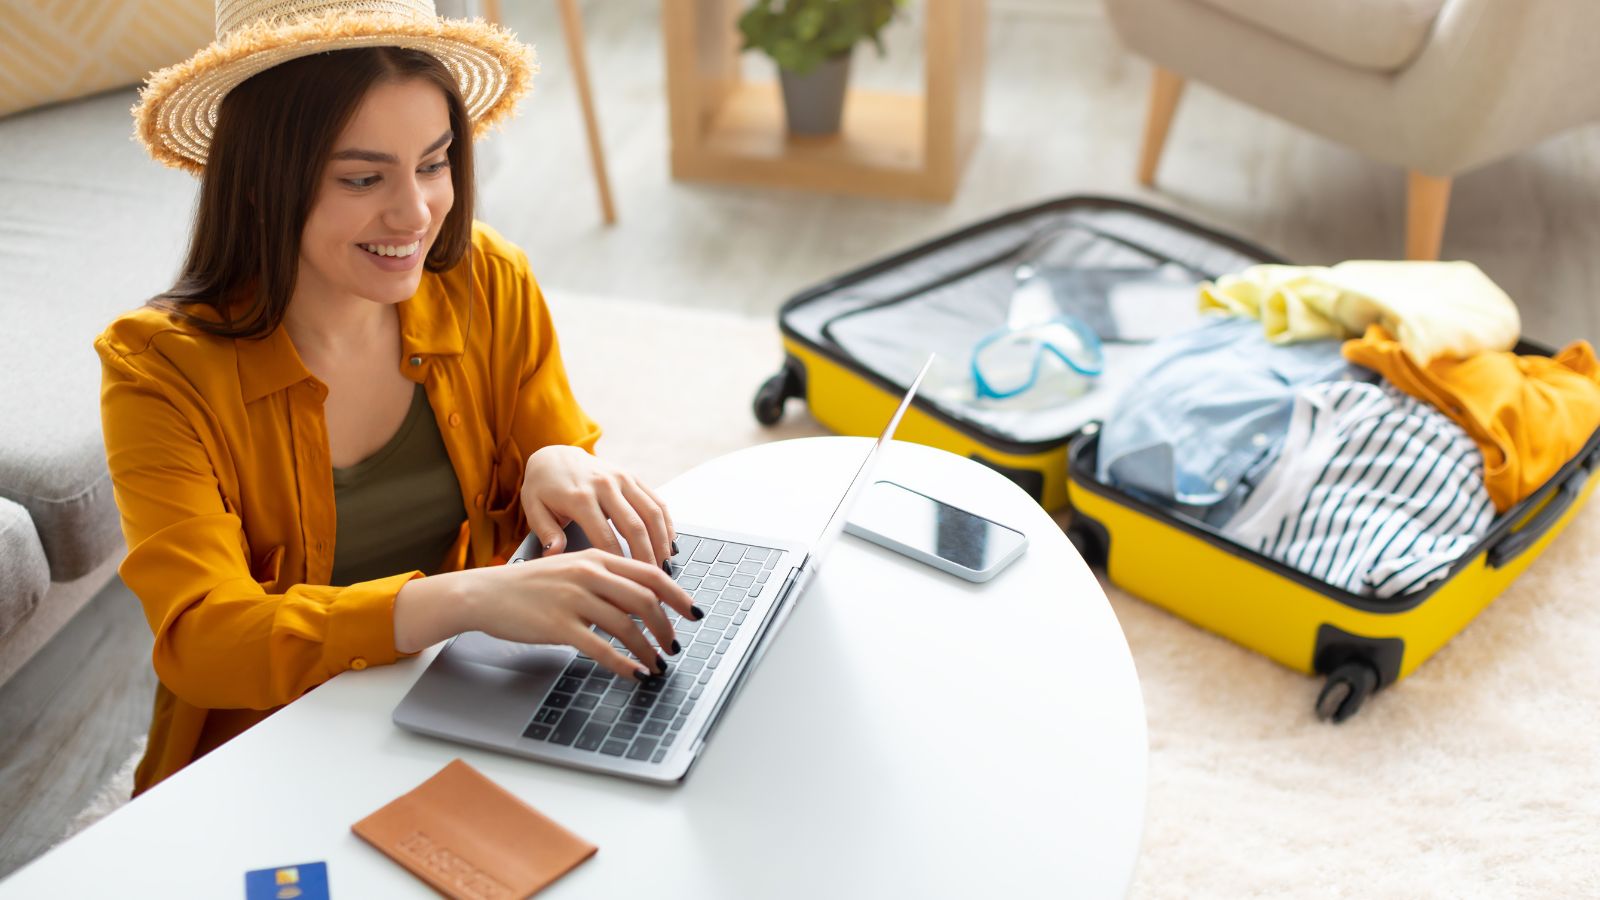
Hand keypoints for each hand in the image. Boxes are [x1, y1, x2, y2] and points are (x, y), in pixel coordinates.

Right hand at [458, 548, 702, 679]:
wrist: (486, 593)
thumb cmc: (530, 585)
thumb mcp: (571, 569)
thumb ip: (605, 580)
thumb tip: (643, 602)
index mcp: (596, 558)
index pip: (650, 574)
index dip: (677, 595)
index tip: (692, 612)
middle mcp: (589, 574)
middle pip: (644, 600)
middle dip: (666, 627)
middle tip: (674, 645)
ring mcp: (573, 599)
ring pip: (626, 626)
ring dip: (648, 649)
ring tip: (658, 664)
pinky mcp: (558, 624)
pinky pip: (600, 647)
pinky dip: (623, 663)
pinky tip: (634, 673)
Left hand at [520, 445, 676, 566]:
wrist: (554, 455)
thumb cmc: (543, 487)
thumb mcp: (535, 509)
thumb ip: (547, 533)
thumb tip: (555, 555)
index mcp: (579, 497)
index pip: (604, 537)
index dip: (618, 562)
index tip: (625, 583)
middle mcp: (604, 485)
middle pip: (634, 527)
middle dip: (646, 556)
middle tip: (652, 581)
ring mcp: (621, 478)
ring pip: (652, 513)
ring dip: (661, 542)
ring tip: (664, 566)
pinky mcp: (632, 476)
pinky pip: (656, 501)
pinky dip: (667, 523)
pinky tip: (669, 544)